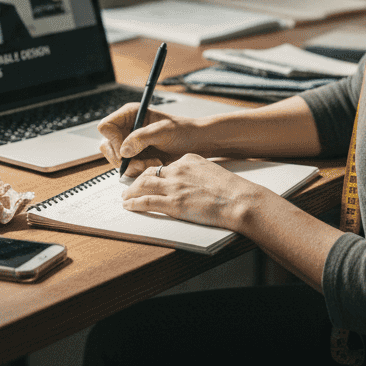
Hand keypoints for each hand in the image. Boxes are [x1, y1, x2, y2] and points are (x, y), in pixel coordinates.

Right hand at [97, 103, 204, 178]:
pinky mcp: (135, 158)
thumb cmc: (184, 131)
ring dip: (135, 166)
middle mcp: (127, 129)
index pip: (106, 127)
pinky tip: (155, 165)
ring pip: (117, 161)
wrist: (196, 144)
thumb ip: (141, 138)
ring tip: (155, 163)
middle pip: (107, 147)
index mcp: (130, 114)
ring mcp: (130, 144)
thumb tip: (123, 151)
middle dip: (125, 159)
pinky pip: (128, 169)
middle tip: (143, 161)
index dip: (113, 140)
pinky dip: (140, 171)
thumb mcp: (163, 131)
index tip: (127, 150)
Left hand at [120, 154, 271, 231]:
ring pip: (143, 185)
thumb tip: (192, 183)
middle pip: (150, 173)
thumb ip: (198, 174)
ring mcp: (174, 187)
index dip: (153, 173)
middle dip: (137, 180)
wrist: (240, 200)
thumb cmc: (233, 190)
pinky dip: (134, 203)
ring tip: (125, 197)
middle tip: (130, 187)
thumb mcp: (213, 172)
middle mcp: (178, 170)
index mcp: (189, 160)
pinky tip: (128, 206)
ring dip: (131, 191)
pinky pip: (146, 202)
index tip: (148, 178)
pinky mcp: (173, 203)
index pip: (165, 165)